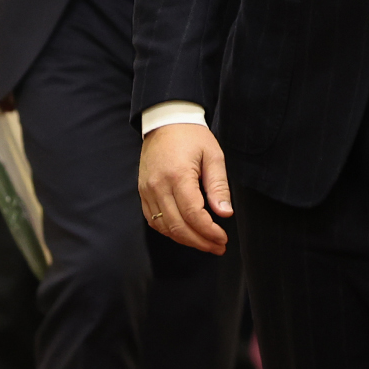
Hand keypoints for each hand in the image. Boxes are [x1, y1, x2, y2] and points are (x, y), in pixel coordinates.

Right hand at [139, 123, 231, 254]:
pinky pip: (153, 220)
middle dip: (200, 242)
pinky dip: (169, 231)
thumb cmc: (192, 136)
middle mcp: (159, 185)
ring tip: (205, 243)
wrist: (165, 121)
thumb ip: (219, 186)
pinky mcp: (143, 191)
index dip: (209, 232)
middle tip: (218, 247)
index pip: (194, 215)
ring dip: (185, 240)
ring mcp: (147, 190)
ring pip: (164, 227)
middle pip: (178, 226)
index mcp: (178, 176)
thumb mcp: (213, 156)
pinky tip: (185, 233)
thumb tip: (225, 213)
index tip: (223, 238)